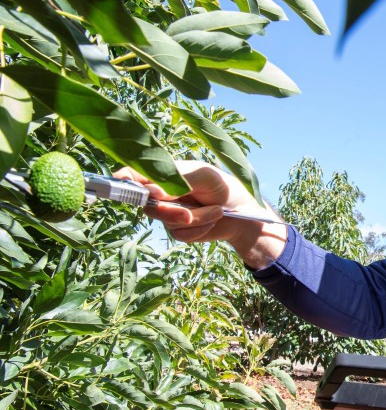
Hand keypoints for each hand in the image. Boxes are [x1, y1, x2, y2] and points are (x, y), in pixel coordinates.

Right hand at [113, 161, 286, 268]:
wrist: (244, 214)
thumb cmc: (224, 187)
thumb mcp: (204, 176)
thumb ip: (177, 181)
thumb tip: (151, 192)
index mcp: (166, 174)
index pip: (135, 175)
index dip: (123, 179)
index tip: (118, 181)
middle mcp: (163, 194)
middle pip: (147, 204)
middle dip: (171, 211)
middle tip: (189, 213)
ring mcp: (169, 213)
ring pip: (167, 221)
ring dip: (196, 219)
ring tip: (216, 211)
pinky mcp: (179, 230)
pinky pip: (180, 234)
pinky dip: (200, 229)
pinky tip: (212, 221)